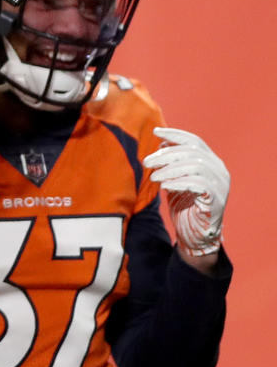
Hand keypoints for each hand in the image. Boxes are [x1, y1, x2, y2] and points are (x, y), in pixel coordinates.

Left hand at [144, 127, 229, 256]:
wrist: (195, 235)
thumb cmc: (185, 206)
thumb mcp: (175, 180)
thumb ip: (172, 163)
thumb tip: (161, 144)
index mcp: (211, 162)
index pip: (194, 141)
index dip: (175, 134)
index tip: (155, 132)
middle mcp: (219, 170)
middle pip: (192, 152)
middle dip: (166, 154)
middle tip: (146, 162)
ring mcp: (220, 184)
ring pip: (196, 165)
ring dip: (170, 169)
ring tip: (154, 177)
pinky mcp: (216, 199)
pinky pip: (198, 184)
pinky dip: (179, 182)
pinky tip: (165, 186)